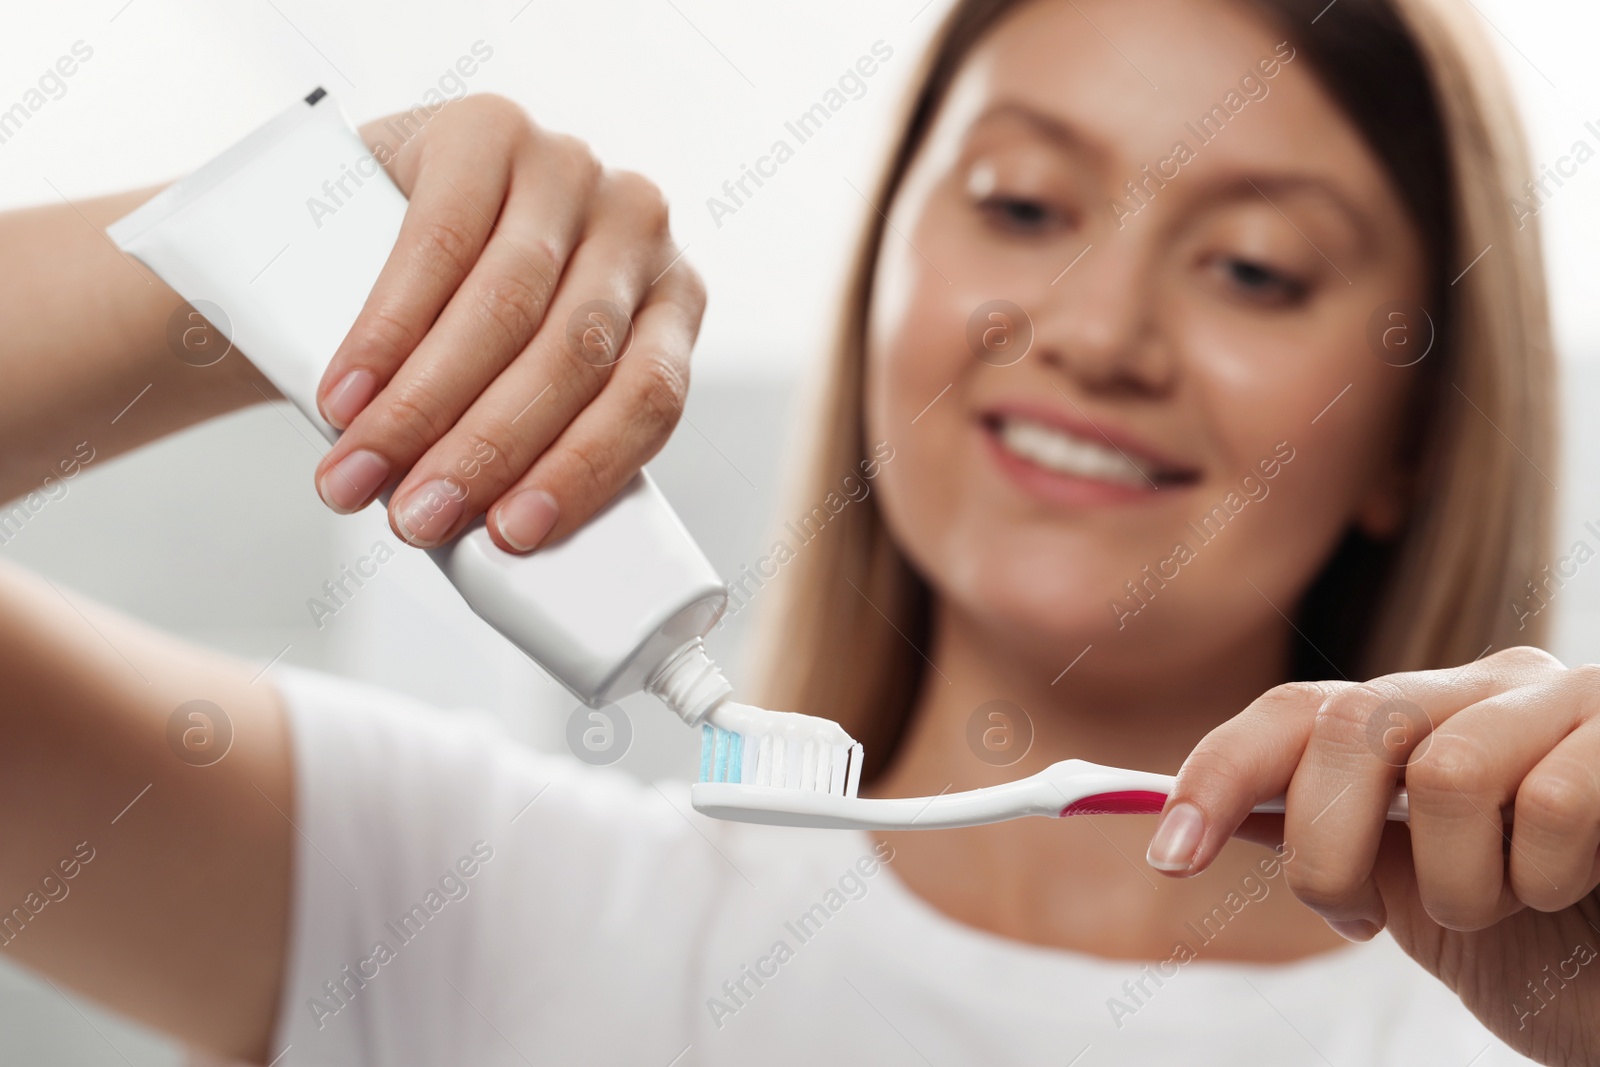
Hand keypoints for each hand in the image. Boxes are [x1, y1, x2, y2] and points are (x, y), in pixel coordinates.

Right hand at [312, 94, 703, 551]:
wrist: (374, 220)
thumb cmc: (462, 330)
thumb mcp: (522, 384)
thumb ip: (538, 443)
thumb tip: (503, 560)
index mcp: (673, 304)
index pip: (650, 400)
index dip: (581, 474)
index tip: (507, 541)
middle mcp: (640, 228)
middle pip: (573, 358)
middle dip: (486, 452)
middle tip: (413, 520)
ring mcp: (570, 167)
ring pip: (506, 308)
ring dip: (424, 406)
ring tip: (360, 474)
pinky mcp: (490, 129)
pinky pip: (439, 243)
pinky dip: (386, 331)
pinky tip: (348, 391)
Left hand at [1151, 647, 1599, 1065]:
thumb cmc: (1561, 954)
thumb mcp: (1418, 902)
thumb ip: (1325, 844)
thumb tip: (1186, 819)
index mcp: (1426, 721)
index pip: (1297, 715)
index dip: (1218, 774)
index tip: (1166, 854)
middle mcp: (1493, 688)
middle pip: (1352, 728)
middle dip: (1330, 847)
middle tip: (1363, 916)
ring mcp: (1577, 700)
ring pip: (1452, 771)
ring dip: (1466, 882)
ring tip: (1515, 907)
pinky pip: (1558, 796)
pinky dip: (1551, 872)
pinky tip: (1583, 890)